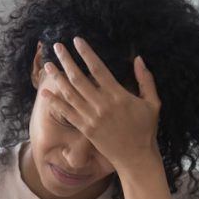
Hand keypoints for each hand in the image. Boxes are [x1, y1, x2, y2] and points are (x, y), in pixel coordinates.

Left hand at [42, 37, 161, 173]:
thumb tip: (138, 58)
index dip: (86, 53)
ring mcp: (92, 118)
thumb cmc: (146, 130)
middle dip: (67, 61)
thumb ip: (145, 80)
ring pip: (70, 94)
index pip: (99, 69)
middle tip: (57, 46)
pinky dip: (55, 102)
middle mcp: (102, 105)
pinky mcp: (86, 129)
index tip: (77, 41)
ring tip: (48, 64)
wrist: (136, 158)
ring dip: (57, 78)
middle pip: (79, 78)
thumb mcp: (153, 103)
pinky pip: (67, 113)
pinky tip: (46, 92)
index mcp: (119, 95)